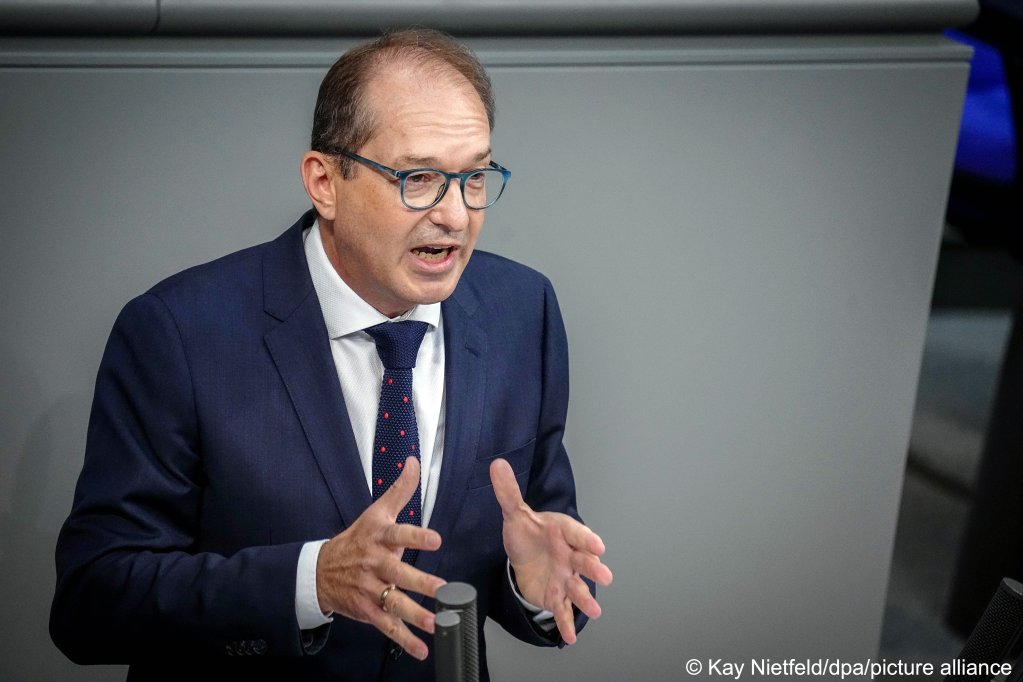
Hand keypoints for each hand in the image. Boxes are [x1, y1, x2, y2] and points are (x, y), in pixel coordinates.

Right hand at [316, 457, 444, 660]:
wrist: (321, 571)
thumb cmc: (357, 539)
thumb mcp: (376, 512)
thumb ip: (400, 490)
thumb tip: (414, 461)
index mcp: (379, 538)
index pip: (398, 535)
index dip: (416, 537)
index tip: (435, 540)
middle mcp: (375, 564)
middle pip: (399, 574)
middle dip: (420, 583)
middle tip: (441, 588)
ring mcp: (370, 589)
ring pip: (394, 602)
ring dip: (415, 615)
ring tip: (436, 622)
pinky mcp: (368, 610)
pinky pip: (388, 626)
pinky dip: (404, 639)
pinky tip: (421, 649)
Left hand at [490, 458, 612, 643]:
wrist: (525, 556)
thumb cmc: (528, 534)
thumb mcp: (515, 513)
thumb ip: (508, 491)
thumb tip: (497, 464)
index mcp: (563, 532)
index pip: (577, 533)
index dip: (586, 538)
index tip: (598, 545)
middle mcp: (569, 555)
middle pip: (584, 561)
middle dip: (593, 568)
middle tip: (604, 575)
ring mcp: (566, 577)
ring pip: (578, 588)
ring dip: (585, 599)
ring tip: (593, 611)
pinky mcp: (557, 595)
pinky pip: (562, 609)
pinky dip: (566, 622)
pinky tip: (569, 636)